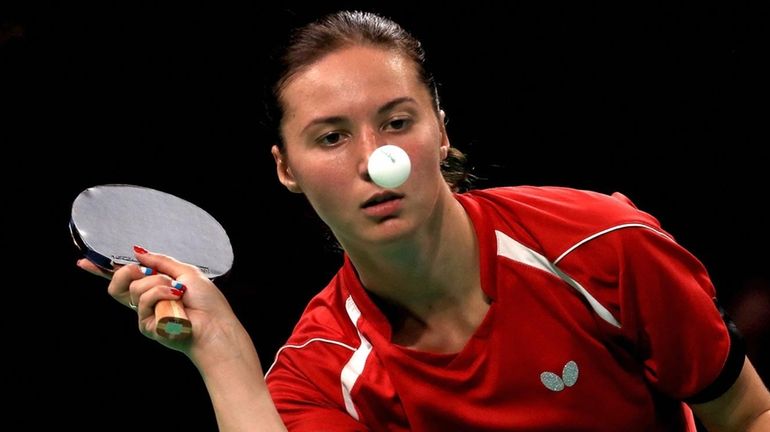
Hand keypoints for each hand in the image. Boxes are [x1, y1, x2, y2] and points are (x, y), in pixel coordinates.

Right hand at [77, 248, 239, 357]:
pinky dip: (162, 294)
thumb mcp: (185, 272)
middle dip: (129, 272)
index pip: (123, 279)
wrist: (215, 325)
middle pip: (117, 284)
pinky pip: (144, 300)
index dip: (102, 271)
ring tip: (177, 292)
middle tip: (147, 272)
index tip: (83, 262)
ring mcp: (144, 315)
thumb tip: (137, 250)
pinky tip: (176, 300)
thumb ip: (160, 261)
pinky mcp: (145, 325)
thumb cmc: (206, 301)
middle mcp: (145, 302)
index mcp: (154, 288)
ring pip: (134, 289)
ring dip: (158, 283)